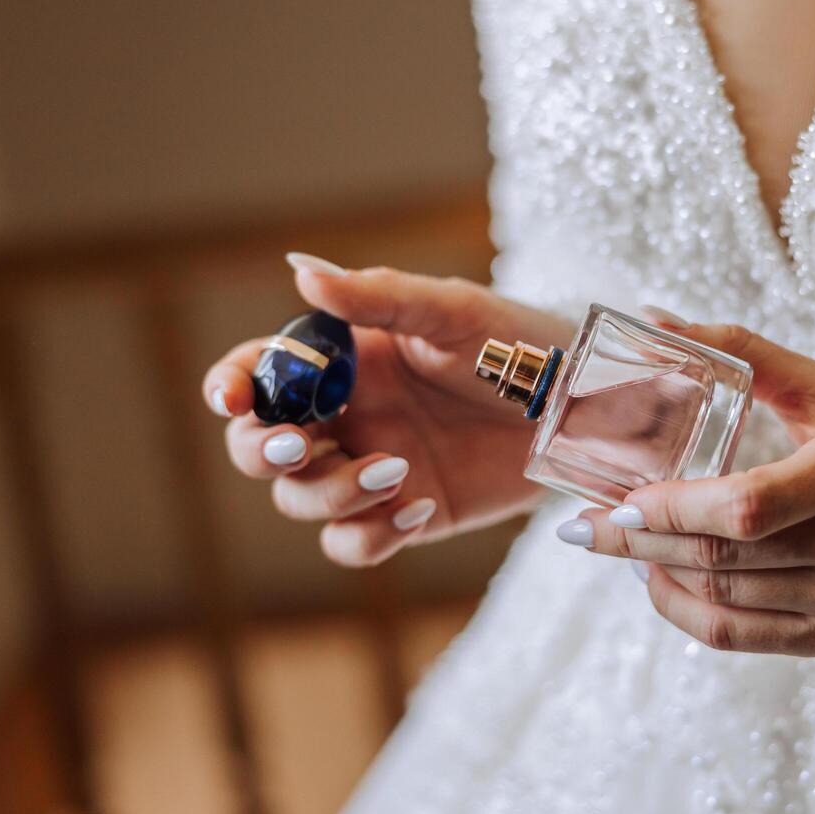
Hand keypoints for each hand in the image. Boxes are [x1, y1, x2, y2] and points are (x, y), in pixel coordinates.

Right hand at [204, 253, 573, 566]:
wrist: (584, 408)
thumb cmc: (521, 343)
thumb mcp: (452, 311)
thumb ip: (376, 296)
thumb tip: (300, 270)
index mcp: (344, 359)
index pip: (259, 373)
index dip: (230, 386)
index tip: (232, 399)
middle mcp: (347, 415)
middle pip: (259, 446)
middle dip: (264, 450)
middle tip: (305, 445)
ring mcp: (372, 468)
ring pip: (301, 499)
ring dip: (330, 494)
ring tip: (398, 471)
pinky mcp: (408, 515)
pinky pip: (353, 544)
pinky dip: (370, 536)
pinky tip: (420, 509)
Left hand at [566, 316, 814, 655]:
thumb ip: (745, 352)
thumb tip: (653, 317)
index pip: (751, 507)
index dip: (675, 510)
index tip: (620, 499)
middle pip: (726, 558)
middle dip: (640, 543)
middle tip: (581, 529)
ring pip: (725, 600)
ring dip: (655, 574)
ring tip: (616, 547)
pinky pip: (741, 638)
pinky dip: (684, 613)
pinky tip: (656, 583)